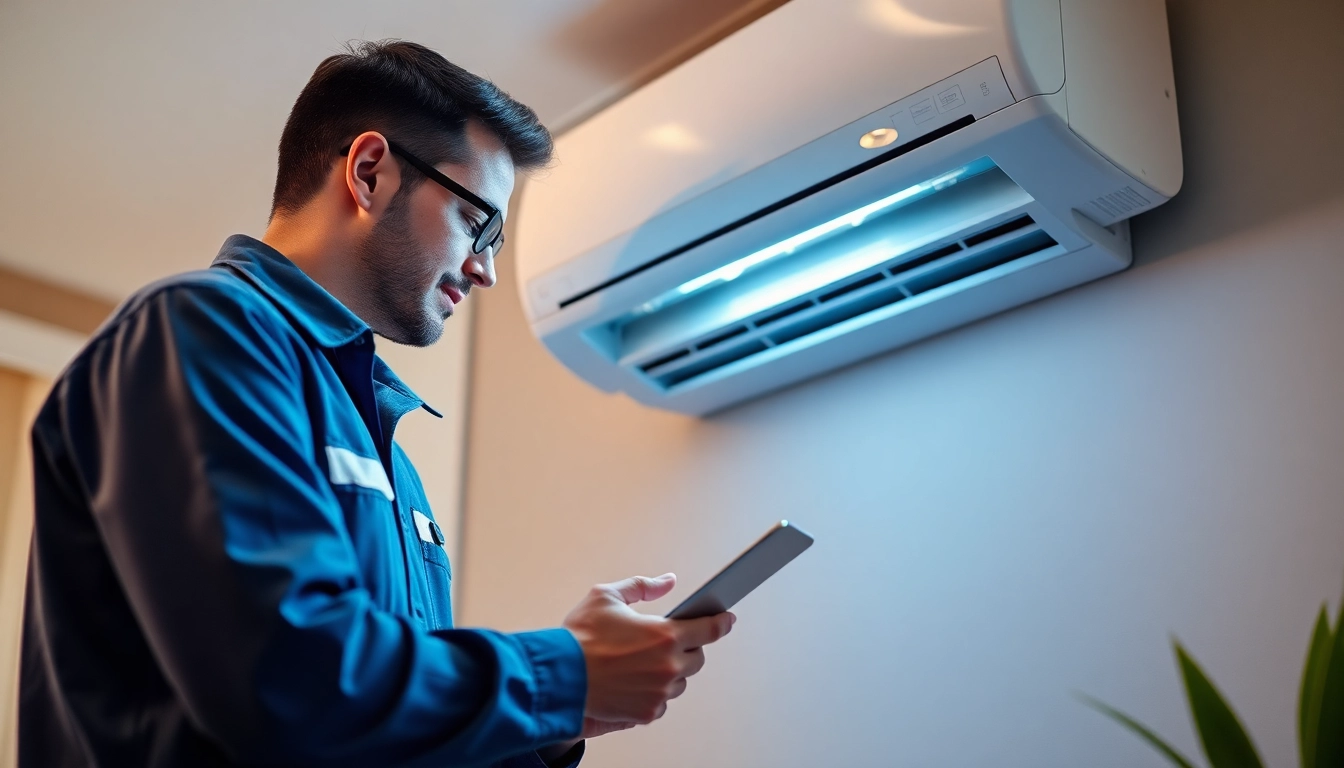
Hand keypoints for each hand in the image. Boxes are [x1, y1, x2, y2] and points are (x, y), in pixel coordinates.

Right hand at [563, 574, 734, 726]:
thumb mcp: (607, 596)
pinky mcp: (647, 712)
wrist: (559, 676)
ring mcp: (659, 692)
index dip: (721, 623)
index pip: (709, 630)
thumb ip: (643, 586)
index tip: (727, 620)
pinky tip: (634, 682)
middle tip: (663, 643)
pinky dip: (654, 692)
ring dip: (669, 672)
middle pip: (696, 658)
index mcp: (665, 635)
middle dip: (686, 649)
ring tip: (641, 663)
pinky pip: (662, 702)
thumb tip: (667, 581)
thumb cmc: (580, 637)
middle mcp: (668, 666)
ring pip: (680, 682)